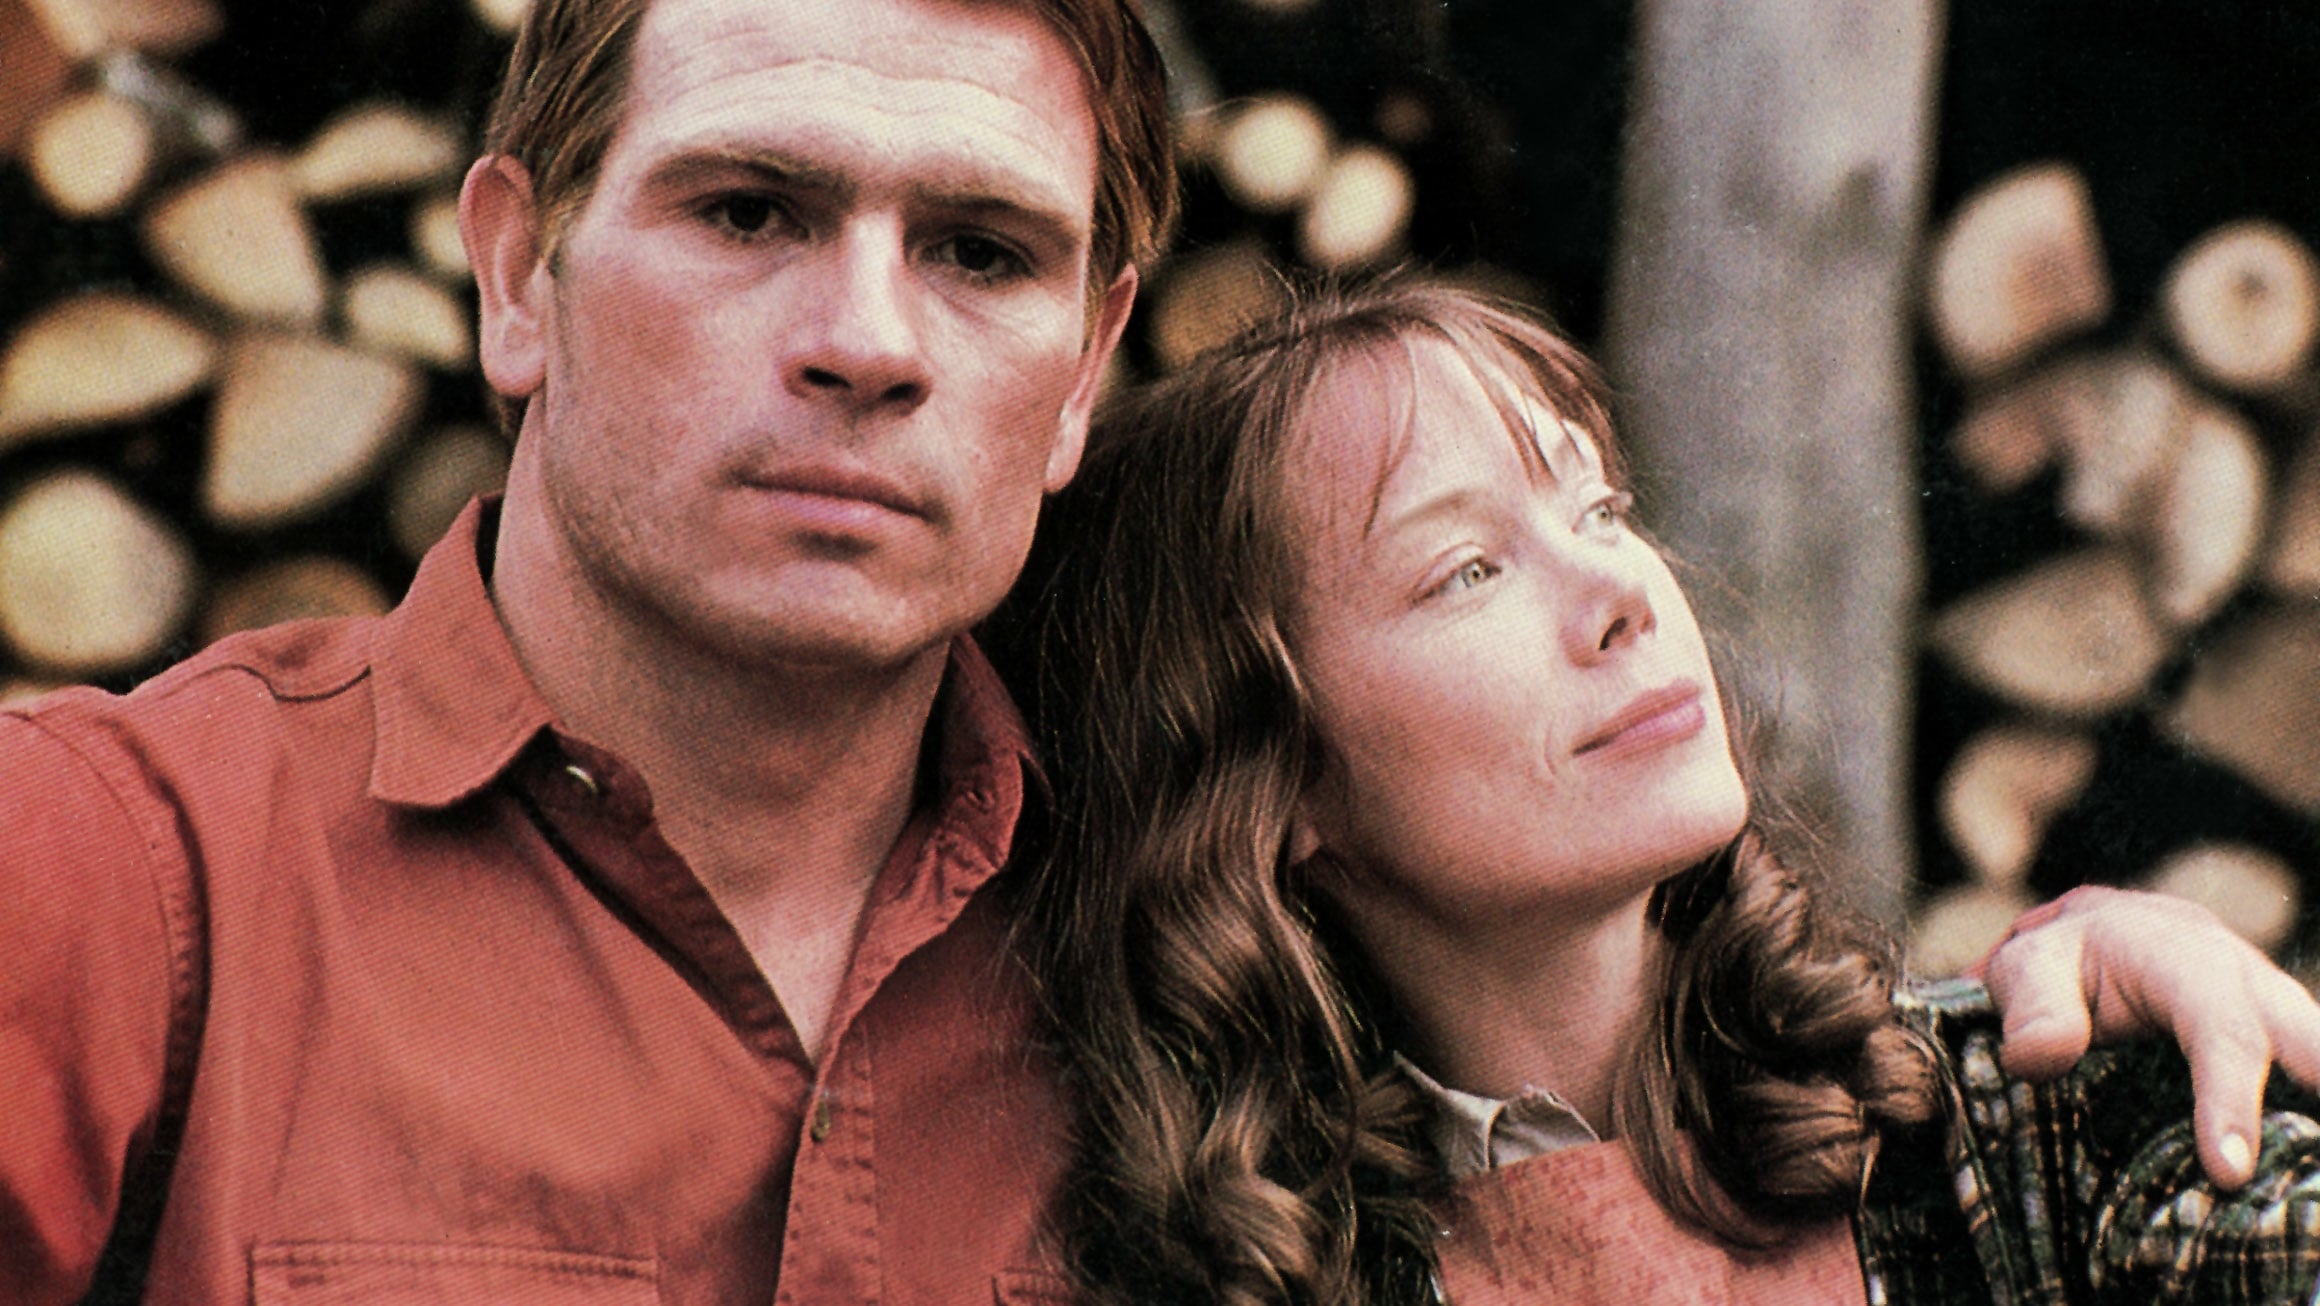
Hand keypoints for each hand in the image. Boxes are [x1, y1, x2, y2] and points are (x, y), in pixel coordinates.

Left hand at [1973, 885, 2319, 1188]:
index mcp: (2188, 959)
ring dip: (2312, 1118)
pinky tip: (2295, 1175)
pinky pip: (2300, 1087)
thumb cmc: (2069, 960)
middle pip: (2305, 1039)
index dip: (2230, 1097)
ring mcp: (2277, 1019)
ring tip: (2308, 1183)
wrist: (2107, 937)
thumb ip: (2034, 1009)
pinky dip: (2302, 1128)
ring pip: (2314, 1060)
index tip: (2228, 1172)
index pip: (2223, 1027)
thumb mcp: (2033, 967)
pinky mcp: (2283, 1051)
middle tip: (2314, 1168)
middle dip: (2317, 1083)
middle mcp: (2251, 985)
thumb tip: (2041, 1058)